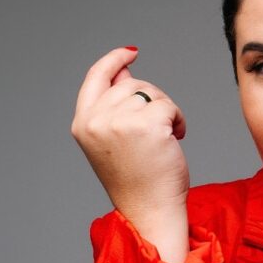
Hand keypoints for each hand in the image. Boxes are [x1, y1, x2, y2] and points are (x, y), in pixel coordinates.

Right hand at [71, 46, 189, 220]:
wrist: (149, 210)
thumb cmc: (138, 181)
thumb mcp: (115, 140)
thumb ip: (114, 107)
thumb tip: (125, 72)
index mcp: (83, 124)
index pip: (95, 77)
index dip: (113, 61)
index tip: (130, 53)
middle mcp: (96, 120)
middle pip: (132, 84)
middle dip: (152, 101)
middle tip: (158, 132)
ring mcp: (120, 121)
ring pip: (152, 93)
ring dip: (166, 112)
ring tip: (164, 140)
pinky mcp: (146, 124)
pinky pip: (169, 105)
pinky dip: (179, 120)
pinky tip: (176, 141)